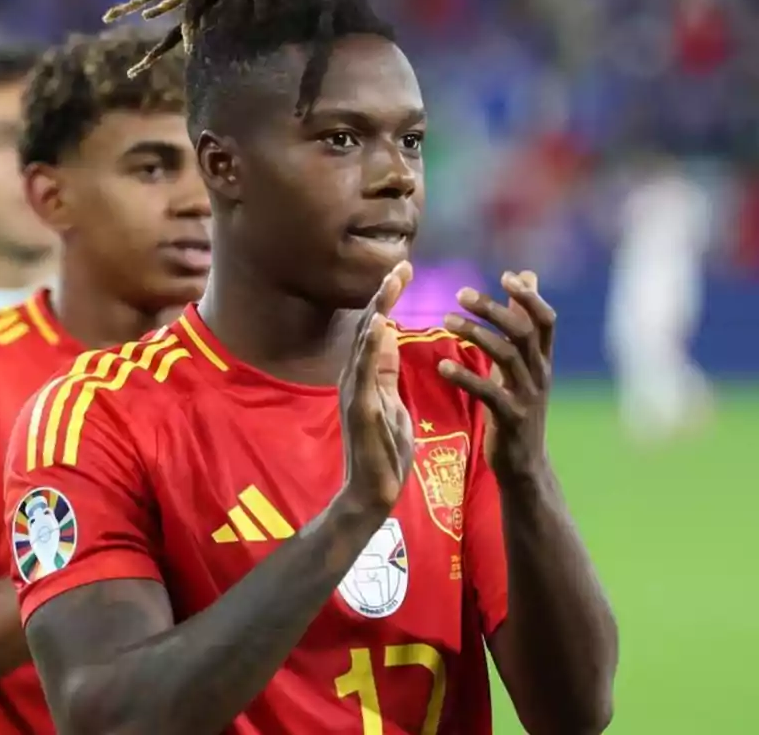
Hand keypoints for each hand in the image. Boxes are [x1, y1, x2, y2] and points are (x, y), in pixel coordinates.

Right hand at [339, 261, 415, 511]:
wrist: (371, 494)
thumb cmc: (381, 451)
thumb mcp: (389, 401)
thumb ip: (385, 369)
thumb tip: (386, 332)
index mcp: (365, 376)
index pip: (376, 328)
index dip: (387, 298)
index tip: (404, 270)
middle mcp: (354, 379)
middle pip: (368, 328)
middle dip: (383, 295)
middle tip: (402, 264)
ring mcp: (354, 393)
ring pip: (363, 343)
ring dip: (377, 311)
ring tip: (391, 283)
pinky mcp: (359, 410)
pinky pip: (363, 373)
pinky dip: (368, 346)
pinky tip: (377, 324)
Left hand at [438, 271, 555, 481]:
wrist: (524, 465)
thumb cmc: (518, 408)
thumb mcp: (524, 366)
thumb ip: (523, 323)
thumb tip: (527, 277)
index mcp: (542, 360)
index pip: (546, 320)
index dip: (530, 296)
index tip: (506, 276)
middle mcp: (540, 374)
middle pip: (523, 331)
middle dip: (493, 309)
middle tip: (461, 293)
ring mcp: (528, 396)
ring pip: (506, 355)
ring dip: (475, 333)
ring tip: (446, 320)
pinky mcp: (512, 418)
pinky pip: (489, 392)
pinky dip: (465, 376)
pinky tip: (442, 366)